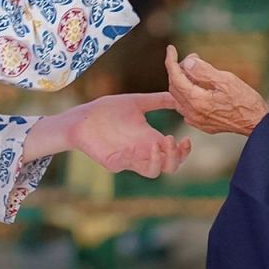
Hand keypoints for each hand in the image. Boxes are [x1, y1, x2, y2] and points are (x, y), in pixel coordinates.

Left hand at [65, 92, 191, 177]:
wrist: (82, 117)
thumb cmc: (108, 110)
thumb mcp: (137, 102)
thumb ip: (159, 100)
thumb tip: (180, 96)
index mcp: (150, 139)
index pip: (174, 154)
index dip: (183, 151)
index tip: (186, 139)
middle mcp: (143, 151)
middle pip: (168, 167)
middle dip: (175, 157)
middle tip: (170, 140)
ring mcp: (129, 159)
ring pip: (152, 172)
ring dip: (158, 161)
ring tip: (157, 144)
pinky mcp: (113, 162)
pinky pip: (126, 165)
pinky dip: (132, 158)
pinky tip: (132, 147)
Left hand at [164, 46, 268, 135]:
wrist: (257, 123)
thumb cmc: (245, 101)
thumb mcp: (226, 80)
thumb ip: (203, 71)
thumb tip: (187, 62)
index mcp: (197, 101)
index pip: (175, 77)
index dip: (171, 61)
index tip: (171, 48)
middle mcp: (192, 113)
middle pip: (175, 88)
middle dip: (179, 70)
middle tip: (193, 58)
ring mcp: (196, 121)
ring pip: (178, 98)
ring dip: (182, 82)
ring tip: (194, 70)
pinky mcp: (202, 124)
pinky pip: (186, 107)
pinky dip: (187, 94)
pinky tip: (197, 87)